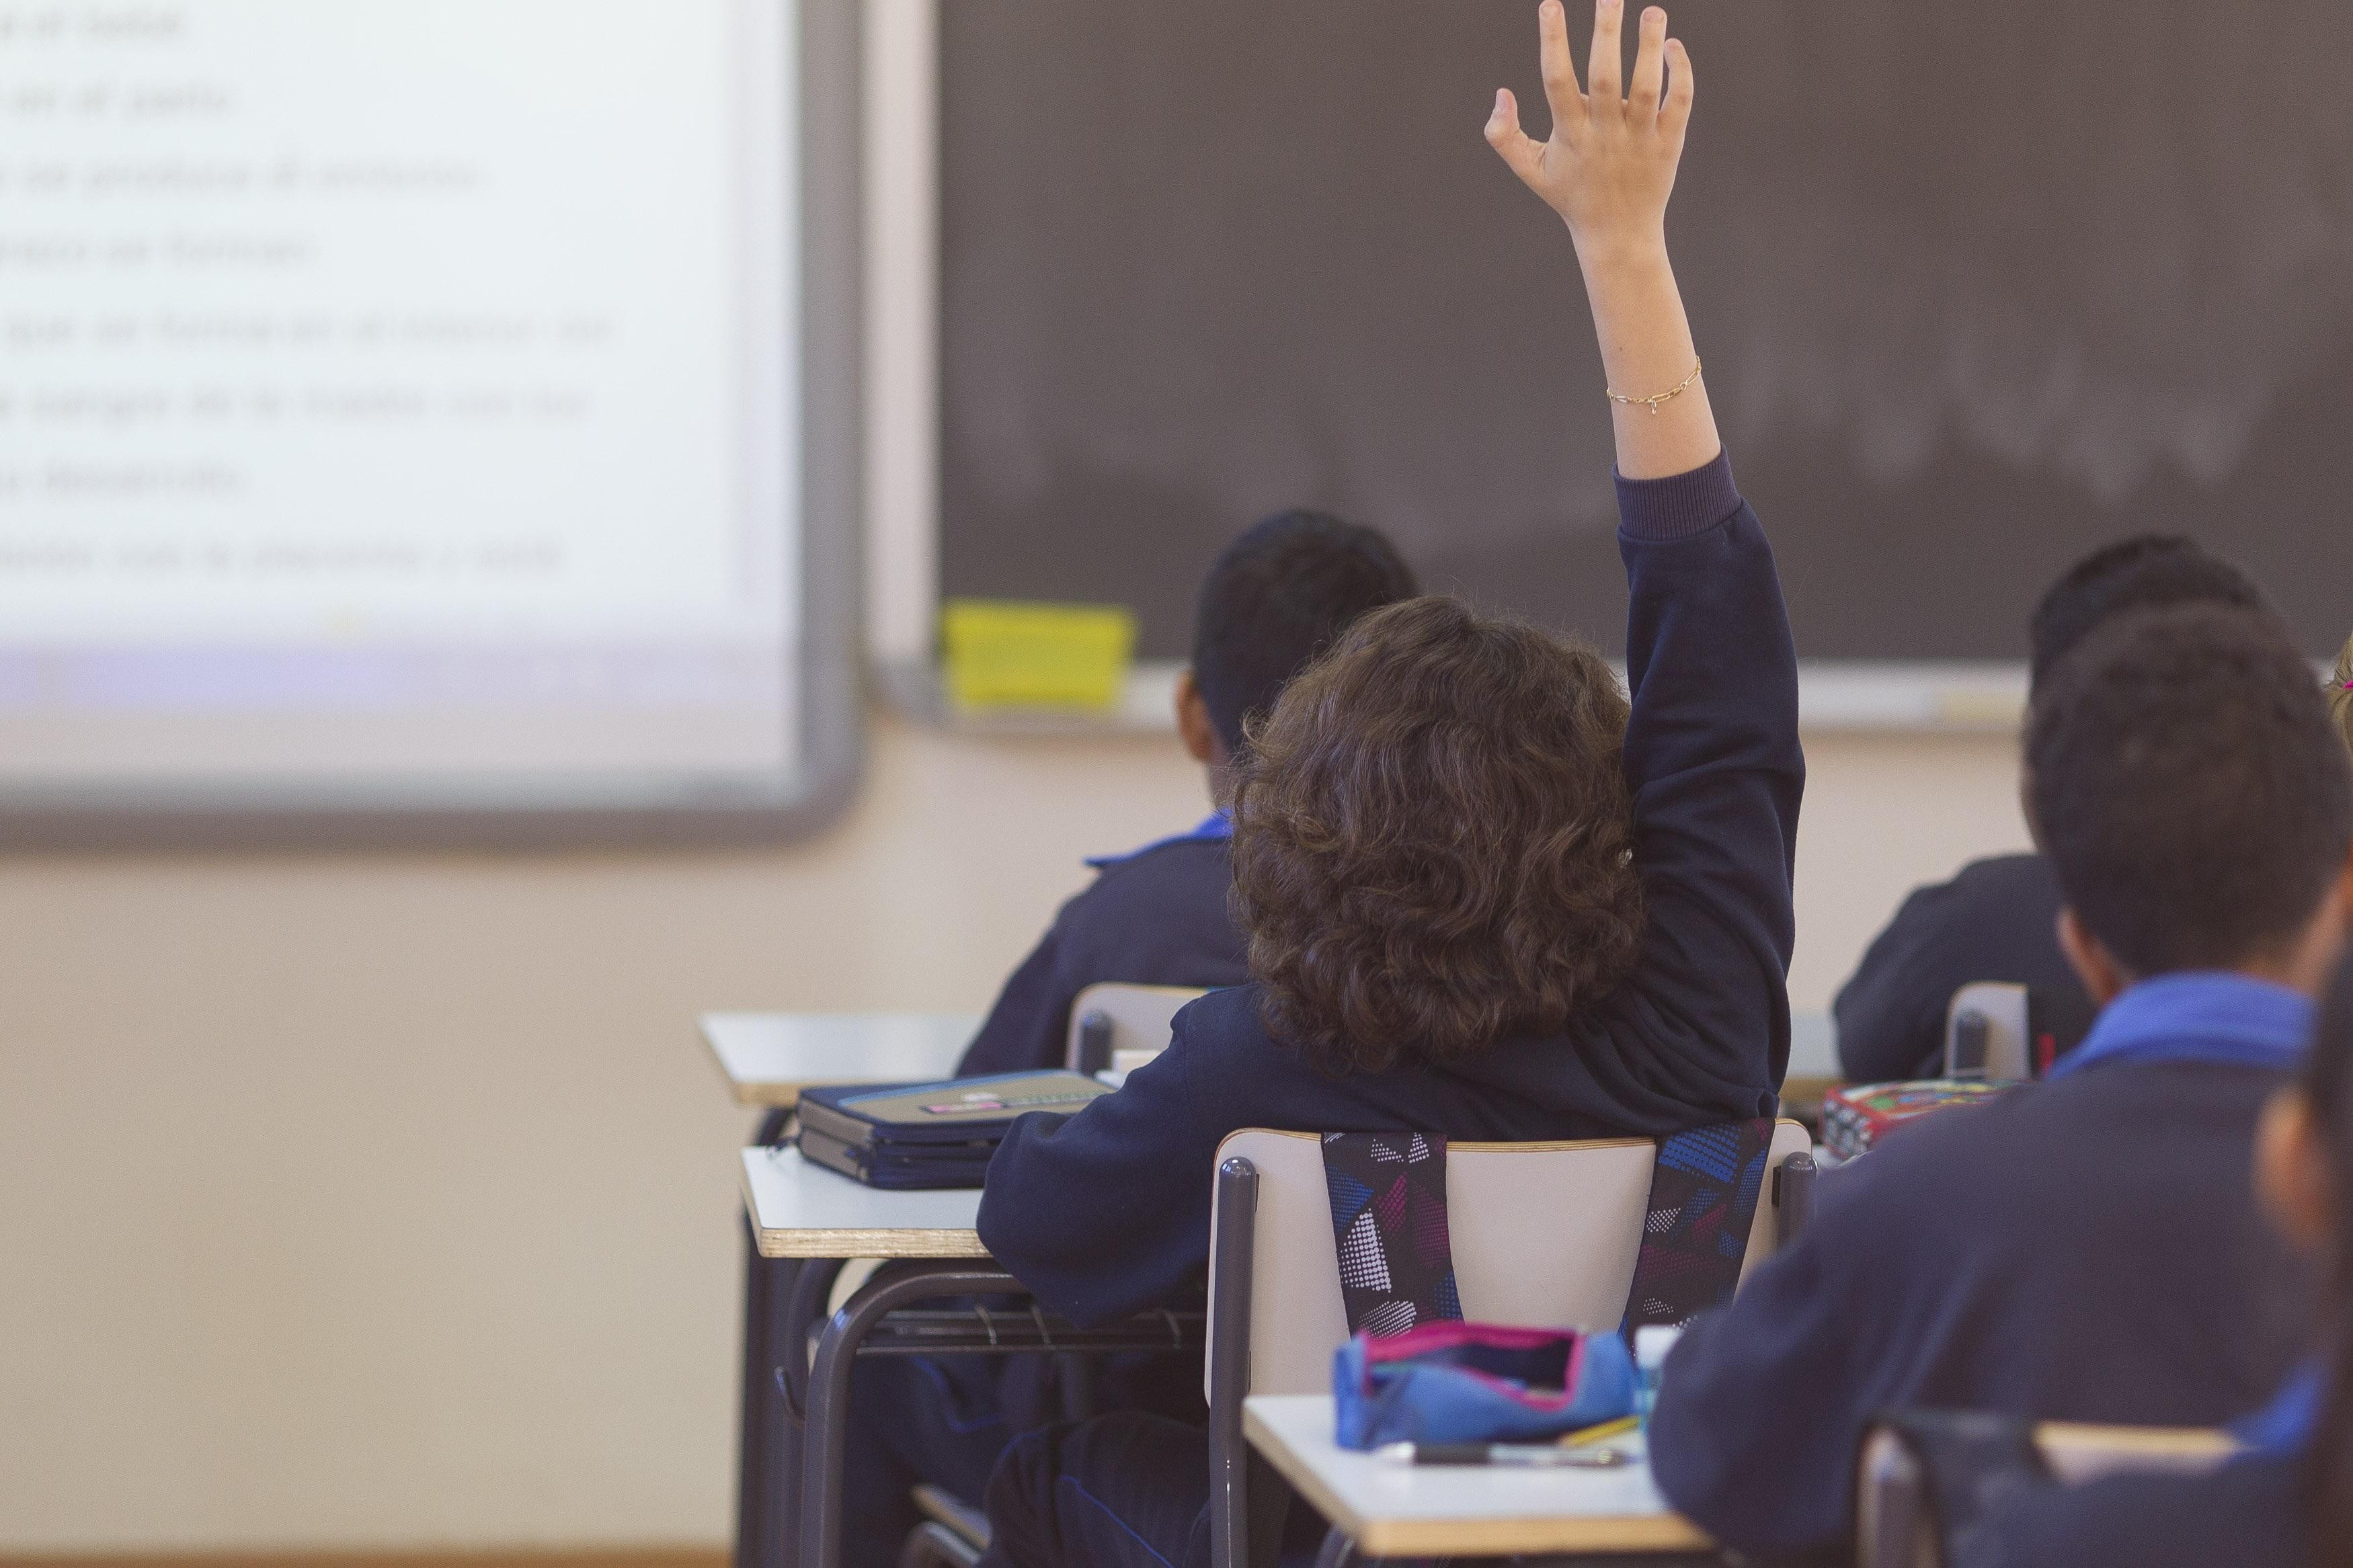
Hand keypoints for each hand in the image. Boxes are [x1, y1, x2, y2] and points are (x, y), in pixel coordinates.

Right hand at [1486, 0, 1691, 261]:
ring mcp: (1640, 139)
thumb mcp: (1531, 171)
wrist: (1618, 235)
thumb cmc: (1572, 195)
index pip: (1557, 82)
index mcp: (1570, 137)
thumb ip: (1504, 136)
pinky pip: (1679, 102)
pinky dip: (1679, 72)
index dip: (1552, 42)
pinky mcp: (1670, 143)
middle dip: (1606, 33)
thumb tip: (1501, 93)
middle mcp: (1605, 136)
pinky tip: (1672, 45)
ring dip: (1650, 47)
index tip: (1549, 5)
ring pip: (1647, 87)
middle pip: (1605, 78)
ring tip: (1651, 11)